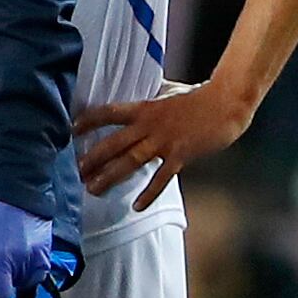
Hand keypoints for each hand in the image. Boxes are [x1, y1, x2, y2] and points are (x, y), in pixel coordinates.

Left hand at [0, 191, 54, 297]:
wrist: (10, 180)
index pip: (2, 296)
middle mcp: (21, 260)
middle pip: (14, 287)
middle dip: (1, 281)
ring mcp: (38, 253)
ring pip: (28, 280)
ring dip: (16, 277)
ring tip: (5, 260)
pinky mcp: (47, 245)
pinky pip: (42, 269)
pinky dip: (32, 270)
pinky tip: (20, 258)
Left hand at [76, 78, 256, 208]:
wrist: (225, 104)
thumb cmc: (199, 96)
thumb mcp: (169, 91)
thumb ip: (153, 96)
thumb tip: (144, 94)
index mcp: (145, 108)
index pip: (109, 113)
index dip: (89, 120)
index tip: (72, 129)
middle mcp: (149, 125)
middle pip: (114, 143)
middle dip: (93, 158)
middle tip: (76, 171)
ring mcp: (164, 141)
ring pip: (131, 161)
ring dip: (110, 176)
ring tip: (93, 189)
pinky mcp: (180, 155)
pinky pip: (161, 177)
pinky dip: (149, 192)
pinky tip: (137, 206)